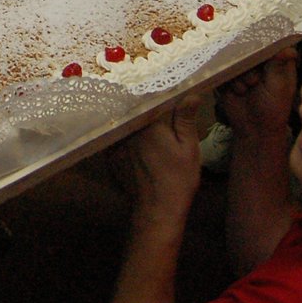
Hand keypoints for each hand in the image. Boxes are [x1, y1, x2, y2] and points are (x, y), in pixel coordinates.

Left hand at [112, 97, 201, 229]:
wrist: (157, 211)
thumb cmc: (178, 179)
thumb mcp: (189, 148)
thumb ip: (185, 119)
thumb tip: (190, 94)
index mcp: (150, 123)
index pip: (153, 99)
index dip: (162, 96)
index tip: (169, 92)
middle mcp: (130, 129)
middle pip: (137, 110)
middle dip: (147, 107)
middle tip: (159, 107)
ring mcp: (117, 143)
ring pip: (126, 123)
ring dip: (134, 120)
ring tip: (146, 121)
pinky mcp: (111, 156)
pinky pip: (118, 138)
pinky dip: (126, 137)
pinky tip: (135, 141)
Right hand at [216, 48, 298, 140]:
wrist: (253, 130)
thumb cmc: (273, 108)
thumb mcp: (279, 87)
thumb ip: (279, 65)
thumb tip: (288, 49)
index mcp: (276, 61)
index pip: (270, 41)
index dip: (265, 43)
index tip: (259, 49)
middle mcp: (259, 61)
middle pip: (249, 47)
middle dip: (249, 63)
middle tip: (255, 81)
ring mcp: (242, 67)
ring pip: (235, 59)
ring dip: (240, 75)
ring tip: (247, 90)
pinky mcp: (227, 75)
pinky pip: (223, 69)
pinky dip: (229, 80)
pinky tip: (237, 92)